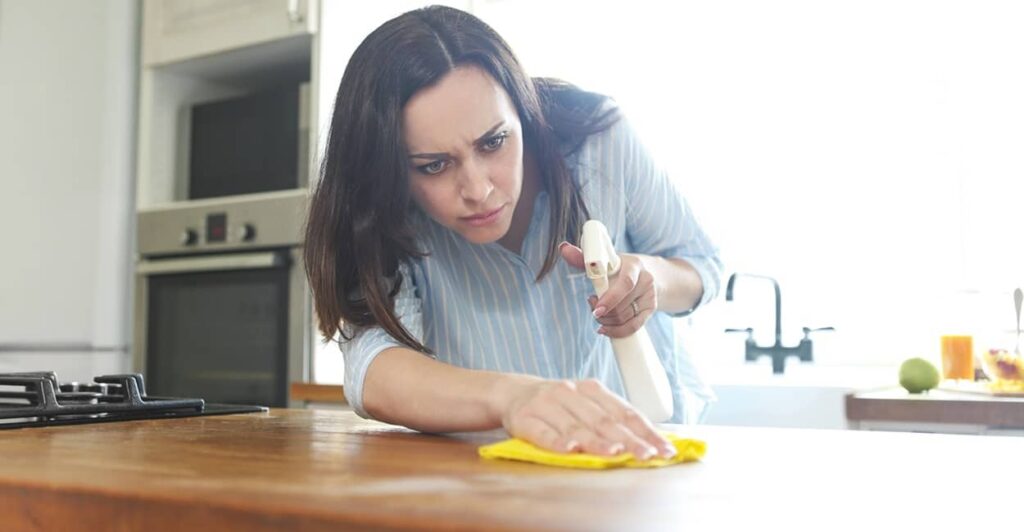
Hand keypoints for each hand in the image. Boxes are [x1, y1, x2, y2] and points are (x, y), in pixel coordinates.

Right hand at [499, 377, 675, 458]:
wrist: (512, 392)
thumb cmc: (559, 404)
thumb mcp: (584, 403)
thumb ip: (610, 417)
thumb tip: (649, 440)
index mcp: (590, 388)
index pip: (623, 411)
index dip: (645, 430)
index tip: (663, 448)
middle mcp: (570, 392)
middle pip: (603, 420)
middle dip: (628, 440)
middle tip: (646, 455)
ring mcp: (546, 404)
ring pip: (575, 426)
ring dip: (595, 441)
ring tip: (614, 452)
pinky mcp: (524, 418)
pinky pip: (542, 432)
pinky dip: (556, 441)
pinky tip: (569, 449)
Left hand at [559, 242, 656, 337]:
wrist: (648, 273)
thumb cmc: (619, 267)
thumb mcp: (604, 261)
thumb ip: (583, 258)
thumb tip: (563, 248)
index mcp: (634, 265)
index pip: (625, 283)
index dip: (610, 298)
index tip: (595, 307)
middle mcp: (646, 280)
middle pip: (621, 306)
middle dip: (602, 312)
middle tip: (593, 309)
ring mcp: (650, 296)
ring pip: (625, 318)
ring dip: (607, 321)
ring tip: (599, 315)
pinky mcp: (651, 309)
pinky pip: (634, 327)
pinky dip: (617, 331)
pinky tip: (604, 329)